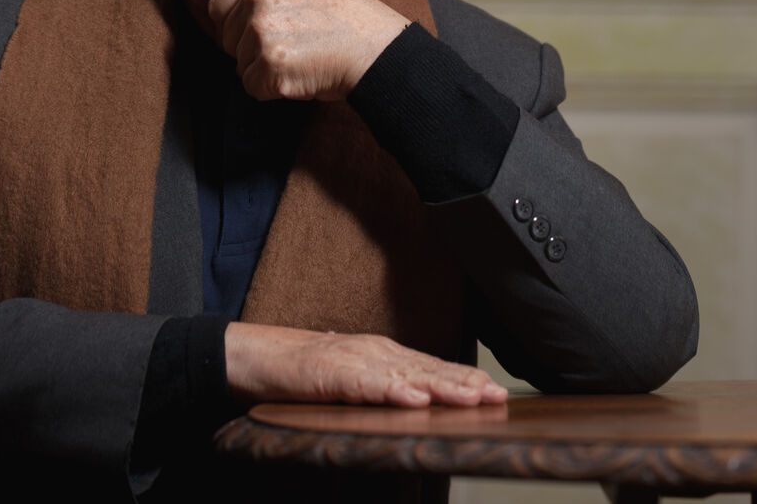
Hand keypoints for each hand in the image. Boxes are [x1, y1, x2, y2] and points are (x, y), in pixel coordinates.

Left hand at [207, 0, 409, 100]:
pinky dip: (273, 88)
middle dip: (249, 49)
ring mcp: (262, 32)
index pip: (218, 4)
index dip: (233, 23)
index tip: (255, 30)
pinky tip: (300, 72)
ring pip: (239, 64)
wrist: (374, 46)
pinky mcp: (270, 65)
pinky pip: (252, 86)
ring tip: (300, 56)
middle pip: (226, 38)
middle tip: (289, 45)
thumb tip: (224, 16)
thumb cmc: (343, 20)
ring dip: (264, 69)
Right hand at [224, 322, 507, 407]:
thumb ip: (384, 386)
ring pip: (405, 374)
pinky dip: (391, 390)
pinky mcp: (331, 373)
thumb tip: (418, 402)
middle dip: (464, 383)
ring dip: (440, 386)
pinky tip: (413, 398)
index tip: (494, 391)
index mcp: (384, 355)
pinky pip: (366, 383)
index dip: (464, 378)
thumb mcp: (354, 380)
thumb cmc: (306, 372)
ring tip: (469, 398)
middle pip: (428, 369)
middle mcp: (376, 353)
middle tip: (497, 395)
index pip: (432, 367)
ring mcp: (355, 361)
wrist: (259, 357)